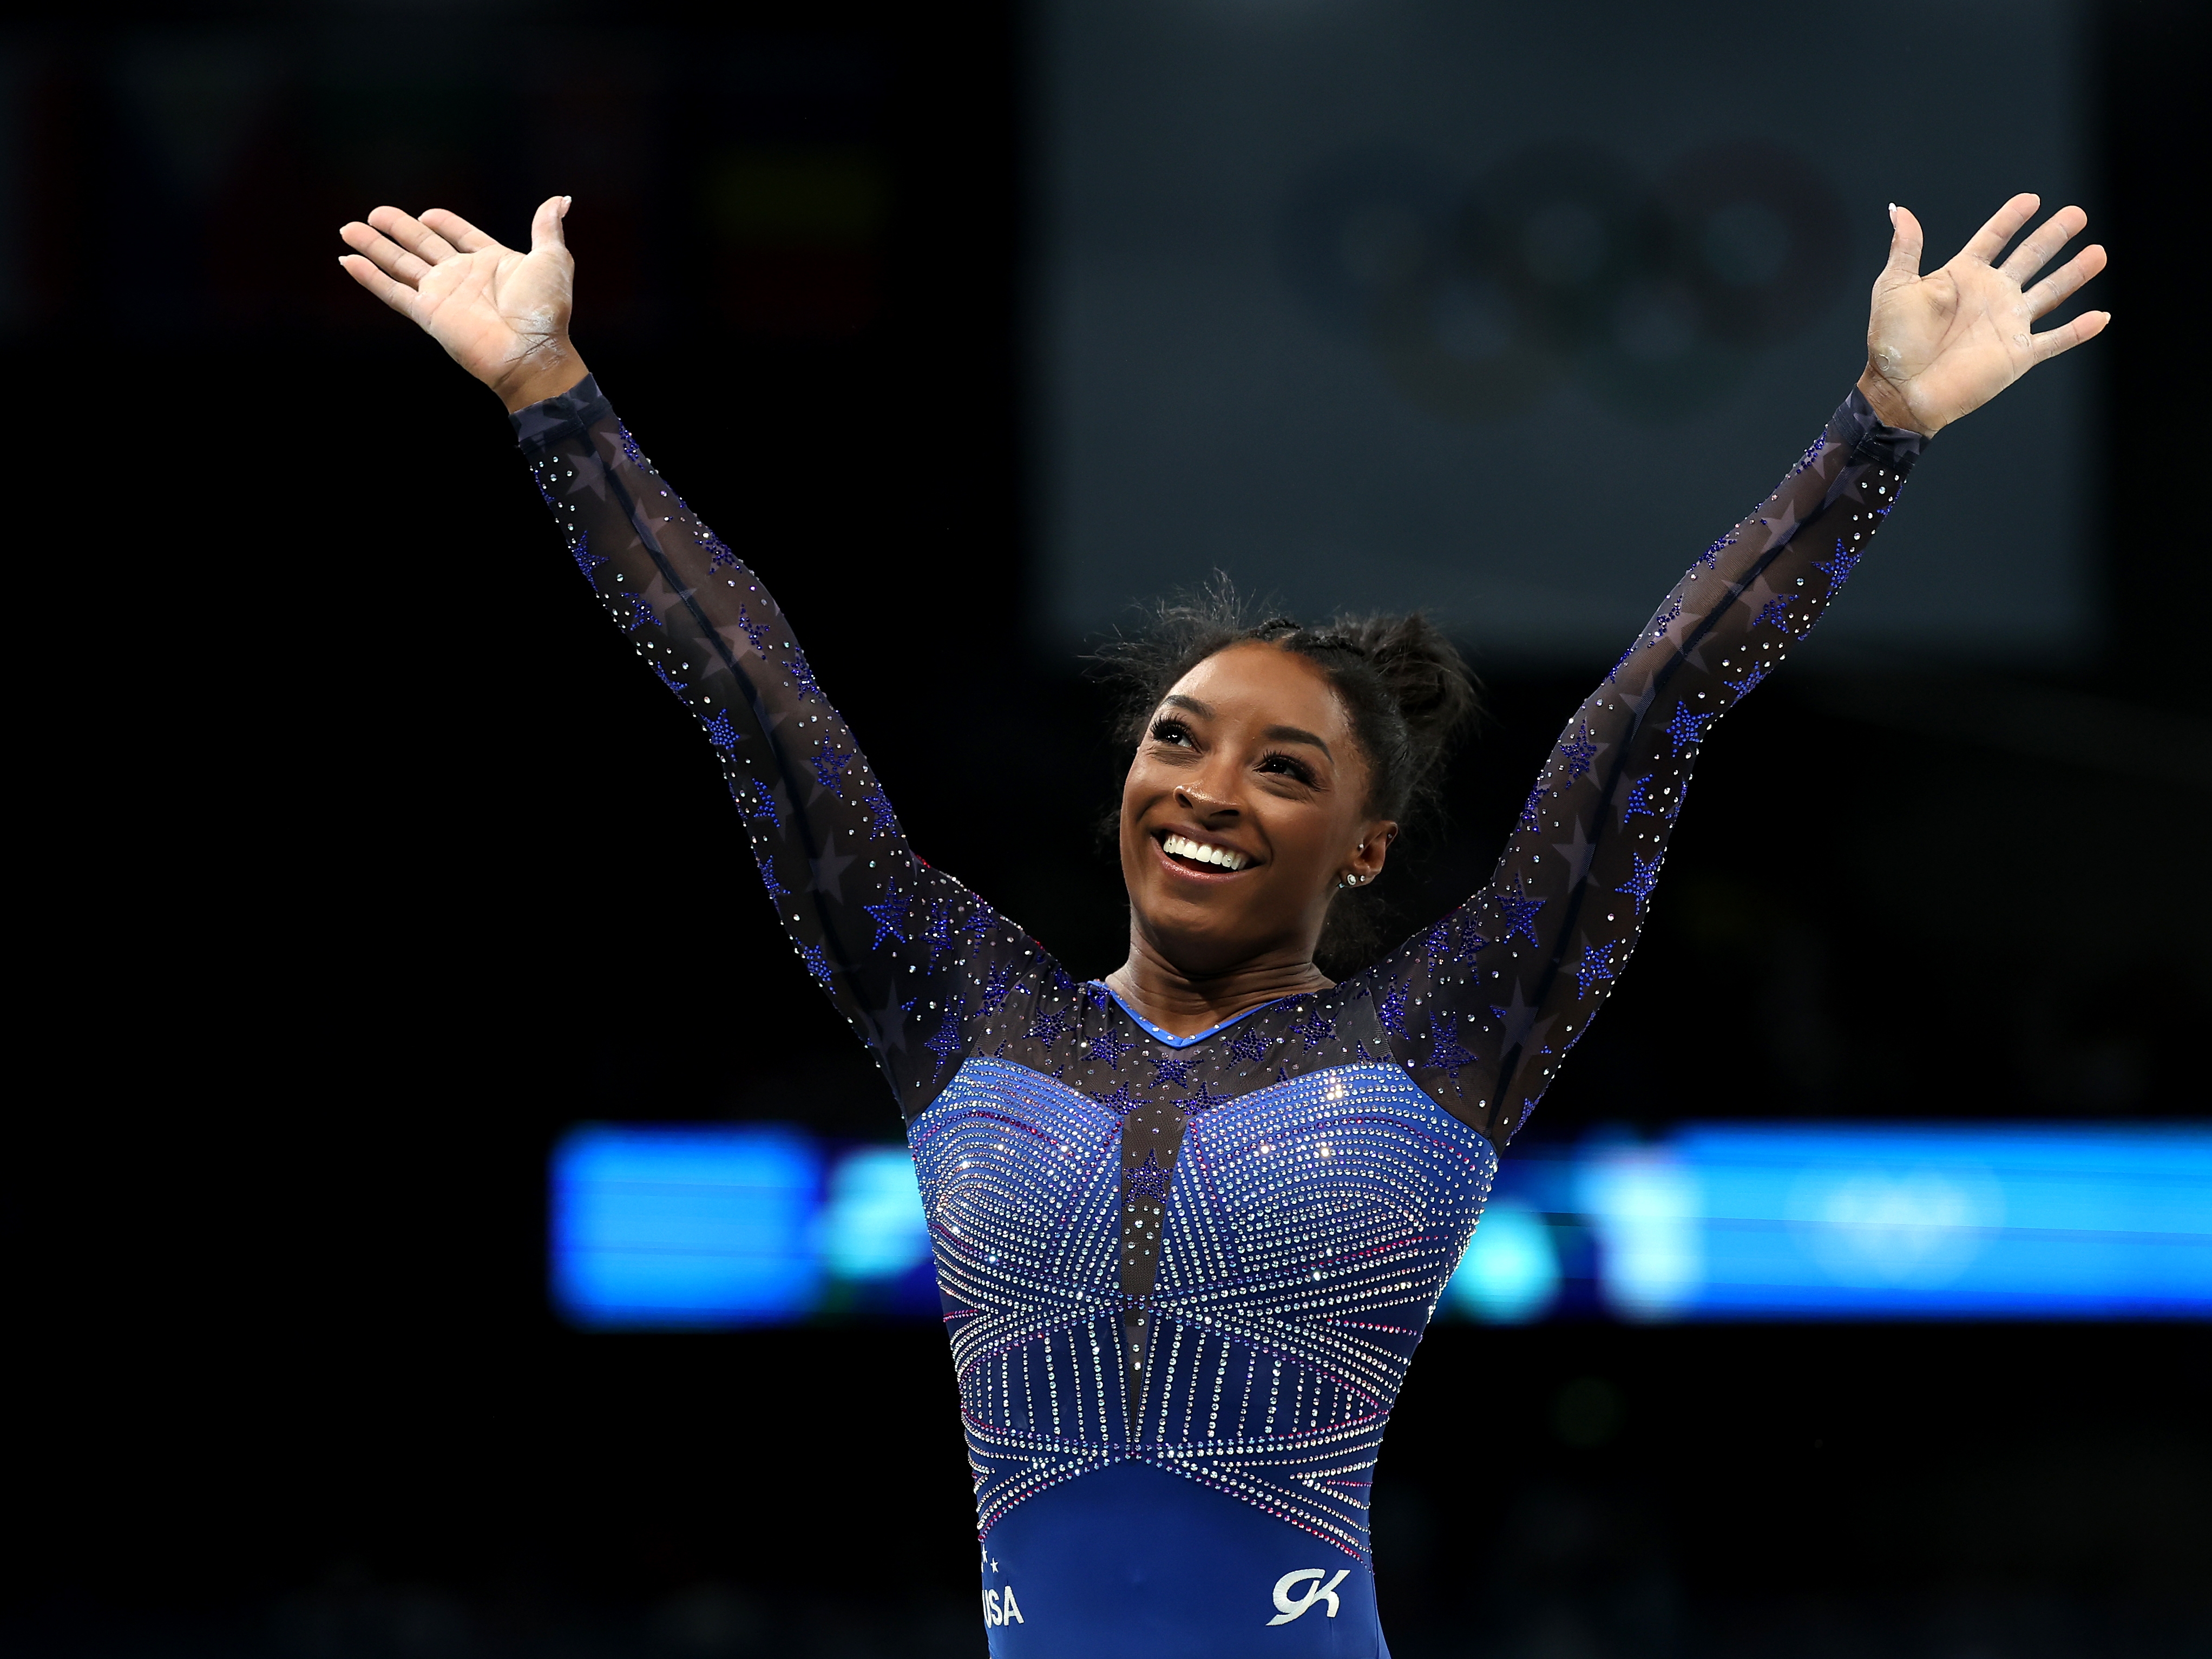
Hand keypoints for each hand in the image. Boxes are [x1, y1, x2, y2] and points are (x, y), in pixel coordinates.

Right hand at [338, 195, 587, 411]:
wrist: (532, 351)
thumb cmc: (546, 310)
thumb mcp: (553, 259)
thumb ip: (547, 228)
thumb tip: (560, 199)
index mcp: (492, 262)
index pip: (460, 236)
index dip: (444, 223)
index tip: (428, 214)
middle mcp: (463, 277)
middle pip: (422, 246)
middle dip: (398, 228)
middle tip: (375, 213)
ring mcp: (443, 295)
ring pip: (399, 264)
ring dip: (374, 246)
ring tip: (349, 228)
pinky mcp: (428, 314)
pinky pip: (392, 292)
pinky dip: (369, 278)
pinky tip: (349, 262)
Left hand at [1857, 194, 2107, 436]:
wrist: (1901, 390)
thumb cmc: (1892, 343)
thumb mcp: (1893, 288)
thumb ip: (1905, 249)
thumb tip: (1899, 212)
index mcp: (1961, 277)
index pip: (1993, 239)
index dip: (2011, 219)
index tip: (2031, 199)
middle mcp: (1990, 296)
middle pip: (2030, 257)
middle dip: (2054, 235)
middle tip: (2077, 214)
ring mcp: (2007, 324)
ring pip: (2051, 292)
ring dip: (2075, 273)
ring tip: (2098, 252)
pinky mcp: (2018, 354)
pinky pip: (2056, 340)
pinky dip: (2080, 330)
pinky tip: (2102, 316)